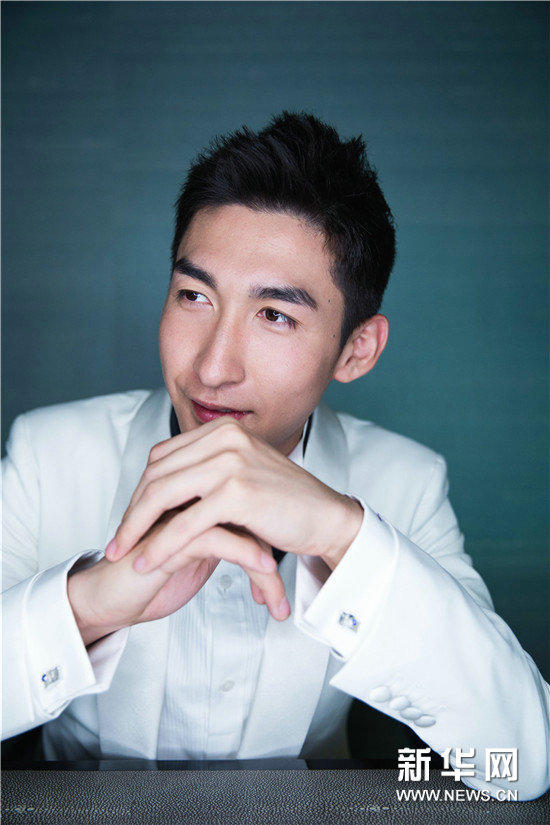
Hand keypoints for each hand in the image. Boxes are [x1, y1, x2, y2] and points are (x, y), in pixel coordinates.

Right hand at [68, 506, 287, 646]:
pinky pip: (215, 539)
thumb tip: (261, 537)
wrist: (111, 599)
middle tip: (301, 550)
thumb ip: (223, 536)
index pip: (242, 494)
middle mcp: (184, 499)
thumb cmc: (152, 577)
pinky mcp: (168, 541)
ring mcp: (176, 515)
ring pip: (233, 519)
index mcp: (191, 497)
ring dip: (264, 545)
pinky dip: (245, 553)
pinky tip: (266, 566)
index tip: (296, 538)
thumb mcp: (197, 556)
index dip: (271, 516)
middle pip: (241, 503)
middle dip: (275, 531)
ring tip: (285, 567)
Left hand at [107, 416, 362, 574]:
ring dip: (137, 528)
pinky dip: (161, 545)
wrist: (327, 518)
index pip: (162, 456)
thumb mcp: (242, 472)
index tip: (132, 518)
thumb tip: (164, 484)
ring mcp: (231, 462)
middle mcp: (225, 437)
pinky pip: (185, 523)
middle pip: (156, 474)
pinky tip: (149, 561)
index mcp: (223, 429)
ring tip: (124, 553)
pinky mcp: (237, 493)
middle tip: (118, 540)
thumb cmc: (285, 503)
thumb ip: (207, 470)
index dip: (141, 490)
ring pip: (163, 496)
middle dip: (132, 511)